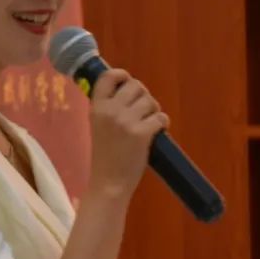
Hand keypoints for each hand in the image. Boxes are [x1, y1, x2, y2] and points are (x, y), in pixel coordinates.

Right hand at [87, 69, 168, 198]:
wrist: (109, 183)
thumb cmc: (105, 157)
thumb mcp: (99, 127)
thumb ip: (109, 109)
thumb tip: (128, 92)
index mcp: (97, 108)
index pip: (108, 77)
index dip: (122, 75)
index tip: (127, 82)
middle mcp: (111, 110)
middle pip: (135, 85)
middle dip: (143, 96)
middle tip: (143, 110)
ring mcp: (126, 121)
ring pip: (150, 100)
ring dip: (154, 109)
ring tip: (150, 122)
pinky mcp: (142, 133)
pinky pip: (160, 117)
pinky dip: (162, 123)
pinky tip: (158, 131)